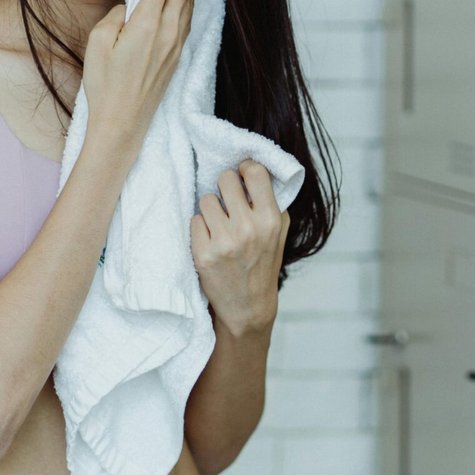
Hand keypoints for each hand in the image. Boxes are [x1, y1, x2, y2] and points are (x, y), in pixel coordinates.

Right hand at [82, 0, 201, 145]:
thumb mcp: (98, 43)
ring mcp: (176, 43)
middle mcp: (168, 30)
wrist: (122, 123)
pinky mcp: (178, 53)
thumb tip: (132, 4)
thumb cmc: (105, 85)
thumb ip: (117, 15)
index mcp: (148, 24)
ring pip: (189, 0)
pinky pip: (188, 16)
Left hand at [191, 159, 291, 337]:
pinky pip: (194, 220)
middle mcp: (248, 228)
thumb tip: (255, 169)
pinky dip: (201, 228)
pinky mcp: (203, 254)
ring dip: (211, 209)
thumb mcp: (279, 232)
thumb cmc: (263, 263)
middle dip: (226, 187)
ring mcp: (224, 241)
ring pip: (206, 199)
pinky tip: (211, 241)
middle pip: (225, 179)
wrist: (247, 306)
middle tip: (229, 201)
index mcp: (270, 219)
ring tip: (220, 225)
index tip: (242, 176)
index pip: (255, 172)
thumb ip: (272, 201)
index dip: (246, 169)